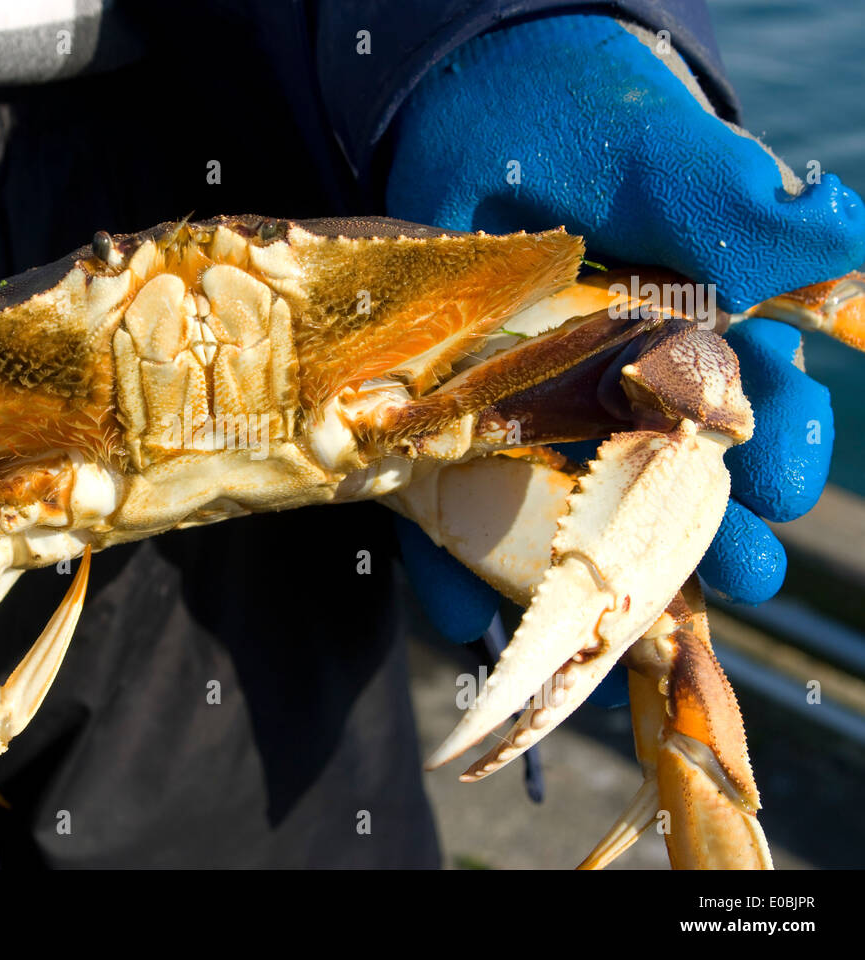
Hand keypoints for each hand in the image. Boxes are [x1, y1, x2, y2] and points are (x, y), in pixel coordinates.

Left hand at [385, 12, 861, 648]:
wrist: (477, 120)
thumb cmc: (593, 137)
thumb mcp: (662, 161)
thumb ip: (736, 201)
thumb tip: (841, 232)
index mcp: (705, 346)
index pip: (761, 416)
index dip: (780, 453)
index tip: (779, 479)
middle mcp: (628, 399)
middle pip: (673, 489)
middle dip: (701, 540)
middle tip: (725, 574)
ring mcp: (538, 423)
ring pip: (571, 519)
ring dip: (592, 576)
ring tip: (608, 620)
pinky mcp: (455, 434)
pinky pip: (455, 514)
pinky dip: (456, 569)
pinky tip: (463, 615)